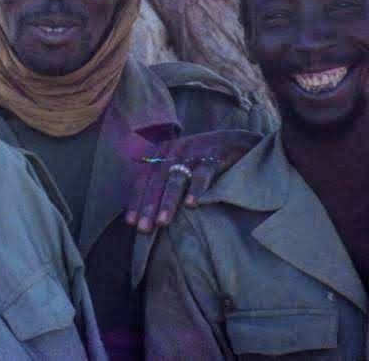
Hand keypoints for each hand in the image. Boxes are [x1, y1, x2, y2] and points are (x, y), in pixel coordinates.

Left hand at [125, 129, 260, 232]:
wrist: (238, 141)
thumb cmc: (204, 159)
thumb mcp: (179, 163)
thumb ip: (163, 180)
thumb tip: (145, 210)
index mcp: (161, 153)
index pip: (144, 178)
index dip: (136, 200)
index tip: (130, 222)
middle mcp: (174, 151)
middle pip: (157, 181)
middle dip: (149, 206)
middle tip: (144, 228)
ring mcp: (193, 152)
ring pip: (176, 179)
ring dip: (168, 201)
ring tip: (162, 223)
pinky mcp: (214, 156)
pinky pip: (202, 174)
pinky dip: (196, 189)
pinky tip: (191, 205)